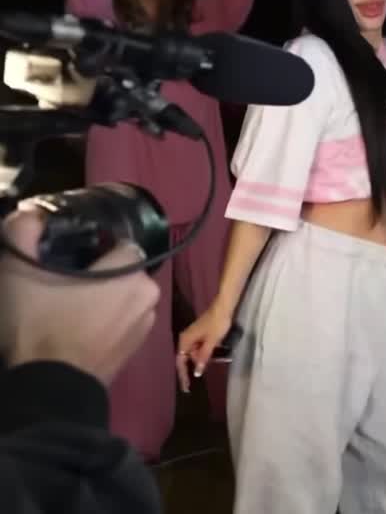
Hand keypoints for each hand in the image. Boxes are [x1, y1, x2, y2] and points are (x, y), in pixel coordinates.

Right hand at [0, 209, 158, 384]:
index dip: (94, 245)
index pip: (121, 244)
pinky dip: (103, 321)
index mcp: (134, 274)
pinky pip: (120, 323)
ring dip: (101, 298)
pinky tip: (73, 328)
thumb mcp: (19, 272)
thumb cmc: (38, 326)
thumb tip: (32, 214)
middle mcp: (149, 298)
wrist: (48, 389)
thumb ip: (23, 233)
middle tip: (60, 280)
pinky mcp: (134, 352)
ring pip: (122, 298)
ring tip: (64, 305)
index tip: (67, 253)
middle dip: (98, 272)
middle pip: (123, 271)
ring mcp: (145, 328)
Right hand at [175, 303, 232, 392]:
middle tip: (202, 374)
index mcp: (185, 340)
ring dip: (202, 358)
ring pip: (195, 352)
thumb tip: (197, 372)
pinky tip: (213, 354)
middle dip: (196, 364)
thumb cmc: (217, 324)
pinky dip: (205, 352)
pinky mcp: (200, 333)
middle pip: (188, 357)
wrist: (224, 307)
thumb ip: (203, 357)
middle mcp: (186, 338)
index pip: (181, 362)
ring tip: (213, 360)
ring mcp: (193, 335)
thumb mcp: (211, 342)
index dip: (183, 375)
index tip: (186, 387)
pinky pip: (200, 347)